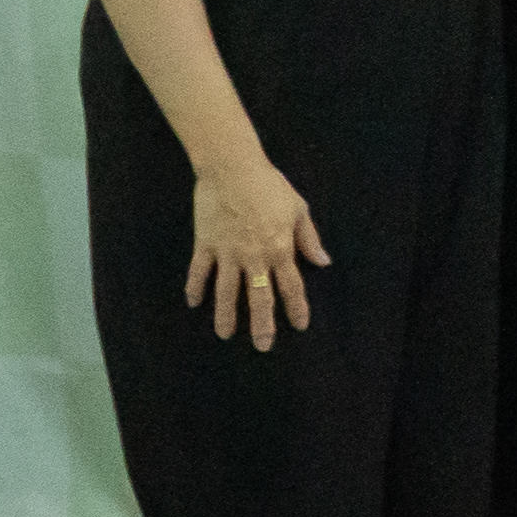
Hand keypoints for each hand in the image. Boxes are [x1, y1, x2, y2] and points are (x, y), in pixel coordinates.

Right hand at [187, 159, 326, 345]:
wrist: (233, 169)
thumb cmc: (270, 186)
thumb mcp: (298, 210)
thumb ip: (308, 239)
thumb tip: (322, 262)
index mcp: (280, 248)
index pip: (291, 286)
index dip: (296, 308)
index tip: (299, 326)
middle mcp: (254, 256)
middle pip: (259, 297)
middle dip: (262, 324)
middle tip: (263, 347)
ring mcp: (227, 253)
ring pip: (226, 292)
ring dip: (226, 315)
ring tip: (225, 334)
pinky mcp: (205, 244)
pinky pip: (199, 272)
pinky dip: (195, 288)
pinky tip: (193, 303)